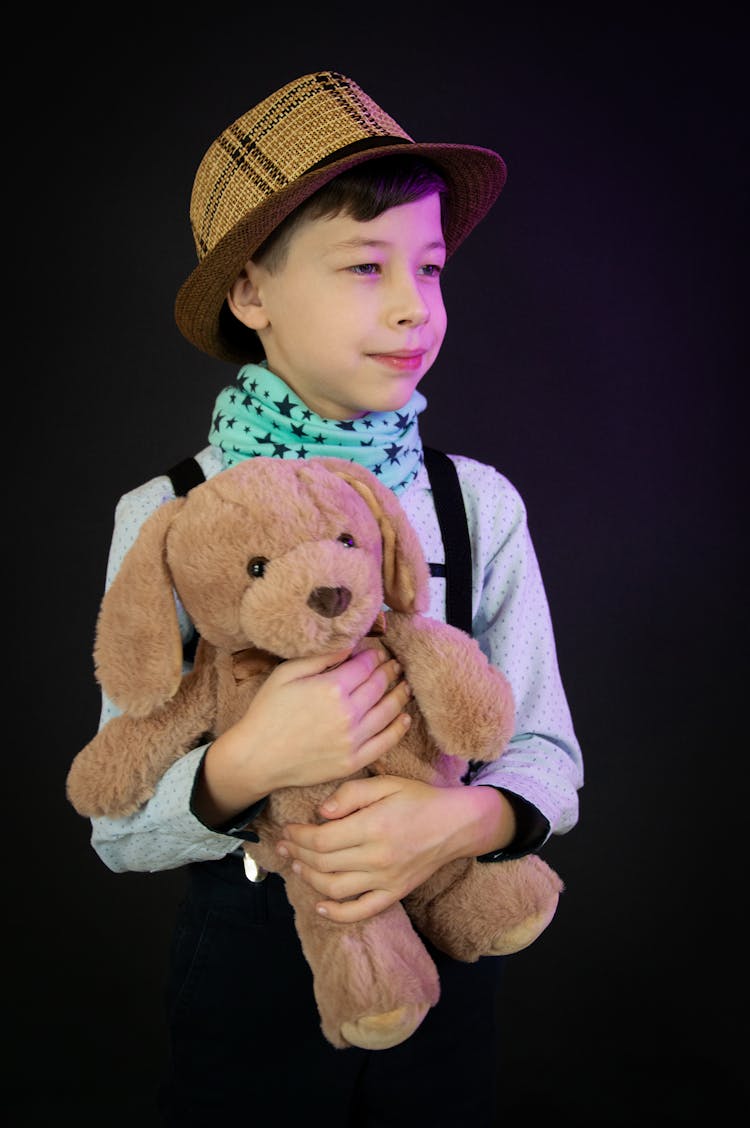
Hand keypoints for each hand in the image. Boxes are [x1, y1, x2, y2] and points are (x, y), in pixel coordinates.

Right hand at [193, 646, 411, 825]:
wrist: (257, 758)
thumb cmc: (267, 712)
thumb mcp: (286, 674)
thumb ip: (320, 658)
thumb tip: (349, 645)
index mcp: (332, 688)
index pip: (365, 665)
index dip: (374, 656)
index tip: (377, 652)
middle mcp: (348, 713)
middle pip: (380, 686)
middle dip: (389, 671)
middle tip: (395, 664)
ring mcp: (353, 739)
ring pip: (388, 712)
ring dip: (400, 695)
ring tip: (405, 684)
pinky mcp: (353, 761)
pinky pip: (385, 742)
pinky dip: (399, 728)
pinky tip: (405, 717)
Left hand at [277, 776, 512, 922]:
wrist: (456, 824)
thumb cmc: (419, 799)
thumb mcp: (386, 783)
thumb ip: (351, 794)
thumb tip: (322, 812)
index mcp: (373, 827)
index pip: (321, 840)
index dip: (298, 836)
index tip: (288, 829)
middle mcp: (377, 858)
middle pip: (323, 864)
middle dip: (297, 855)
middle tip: (285, 846)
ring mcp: (385, 880)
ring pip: (335, 889)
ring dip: (309, 879)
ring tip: (297, 866)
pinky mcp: (394, 893)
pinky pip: (361, 911)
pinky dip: (337, 913)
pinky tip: (320, 906)